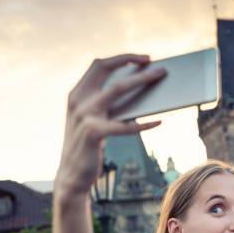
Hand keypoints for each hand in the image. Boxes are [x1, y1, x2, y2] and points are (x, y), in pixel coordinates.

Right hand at [55, 54, 165, 195]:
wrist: (72, 174)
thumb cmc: (89, 145)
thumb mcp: (94, 119)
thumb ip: (108, 104)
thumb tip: (141, 89)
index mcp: (76, 93)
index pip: (99, 65)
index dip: (123, 58)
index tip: (144, 58)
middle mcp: (77, 100)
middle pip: (107, 70)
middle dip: (133, 63)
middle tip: (158, 66)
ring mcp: (84, 115)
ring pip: (117, 90)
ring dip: (142, 81)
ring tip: (161, 79)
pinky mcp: (93, 132)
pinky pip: (125, 125)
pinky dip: (144, 124)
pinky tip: (159, 122)